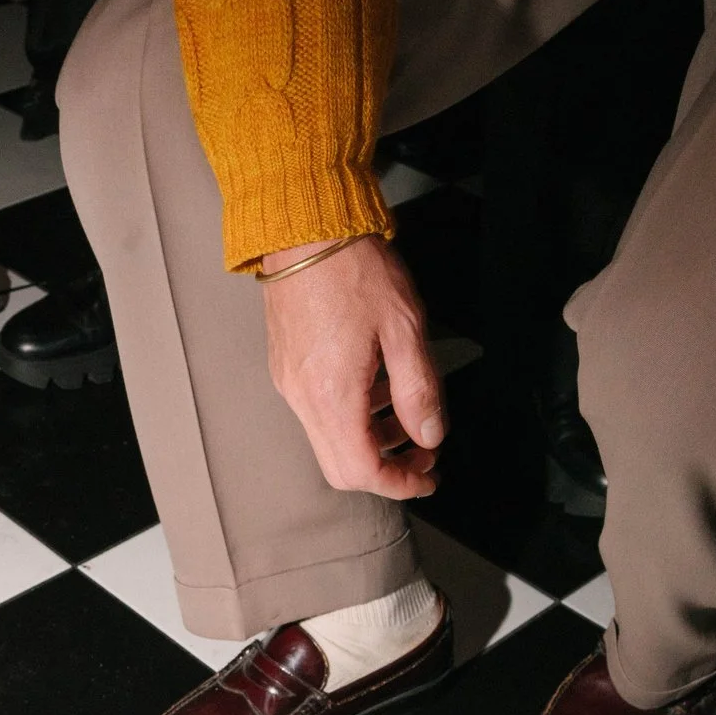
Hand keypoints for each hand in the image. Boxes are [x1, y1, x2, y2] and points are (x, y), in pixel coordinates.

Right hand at [260, 234, 443, 497]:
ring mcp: (290, 385)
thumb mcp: (405, 329)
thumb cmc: (356, 271)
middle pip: (341, 469)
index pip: (364, 470)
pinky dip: (351, 418)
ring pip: (329, 442)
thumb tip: (430, 435)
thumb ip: (419, 391)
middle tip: (424, 454)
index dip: (401, 484)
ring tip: (406, 417)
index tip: (429, 477)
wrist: (305, 230)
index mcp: (333, 395)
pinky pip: (317, 414)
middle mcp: (304, 399)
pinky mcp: (286, 368)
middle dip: (387, 471)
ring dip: (370, 444)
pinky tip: (377, 388)